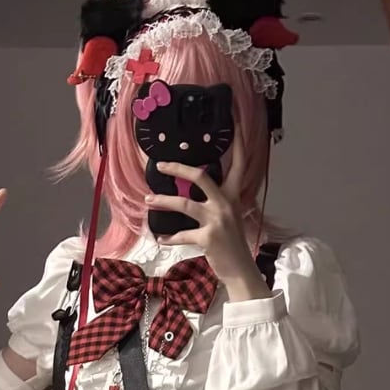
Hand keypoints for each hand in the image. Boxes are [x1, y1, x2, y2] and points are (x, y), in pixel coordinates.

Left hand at [143, 134, 268, 300]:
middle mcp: (226, 204)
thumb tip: (197, 191)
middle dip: (179, 168)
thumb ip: (218, 202)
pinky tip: (160, 238)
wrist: (241, 270)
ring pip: (185, 204)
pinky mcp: (208, 237)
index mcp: (233, 196)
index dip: (237, 142)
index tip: (235, 119)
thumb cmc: (232, 244)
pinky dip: (169, 237)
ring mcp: (217, 220)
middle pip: (201, 176)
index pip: (238, 163)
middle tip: (162, 164)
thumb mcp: (230, 217)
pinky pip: (182, 235)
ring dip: (163, 201)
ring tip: (148, 200)